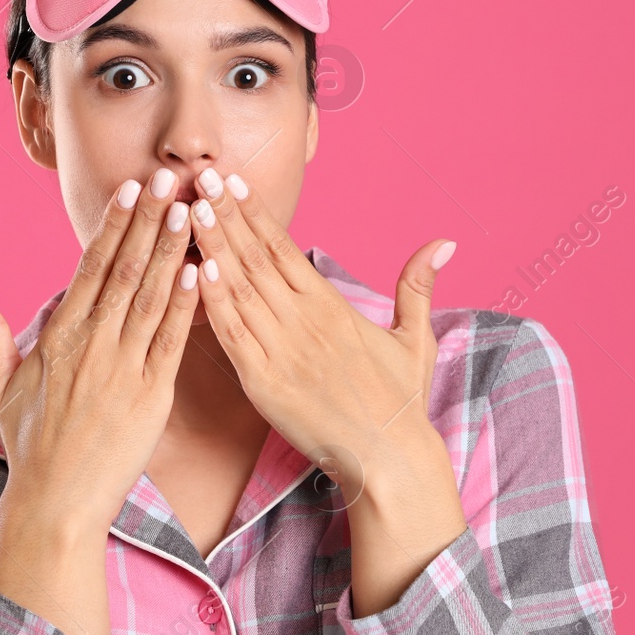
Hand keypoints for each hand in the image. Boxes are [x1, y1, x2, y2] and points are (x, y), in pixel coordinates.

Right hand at [0, 173, 201, 634]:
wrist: (56, 502)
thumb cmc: (31, 444)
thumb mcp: (1, 383)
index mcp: (60, 336)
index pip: (91, 267)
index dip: (114, 225)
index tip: (131, 189)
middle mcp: (91, 344)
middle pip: (125, 269)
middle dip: (149, 220)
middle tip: (170, 177)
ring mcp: (123, 369)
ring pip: (152, 298)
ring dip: (173, 250)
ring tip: (191, 210)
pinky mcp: (151, 397)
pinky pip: (171, 342)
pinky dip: (186, 306)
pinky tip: (201, 272)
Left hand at [186, 167, 466, 613]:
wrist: (388, 458)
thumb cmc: (400, 402)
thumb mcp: (415, 338)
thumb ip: (417, 286)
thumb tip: (444, 242)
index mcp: (331, 306)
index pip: (285, 248)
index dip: (255, 212)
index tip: (232, 181)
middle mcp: (304, 320)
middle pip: (256, 257)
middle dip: (226, 214)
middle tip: (199, 176)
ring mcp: (281, 349)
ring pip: (239, 288)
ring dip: (213, 247)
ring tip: (189, 210)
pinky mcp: (263, 381)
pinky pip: (231, 334)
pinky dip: (212, 302)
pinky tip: (195, 270)